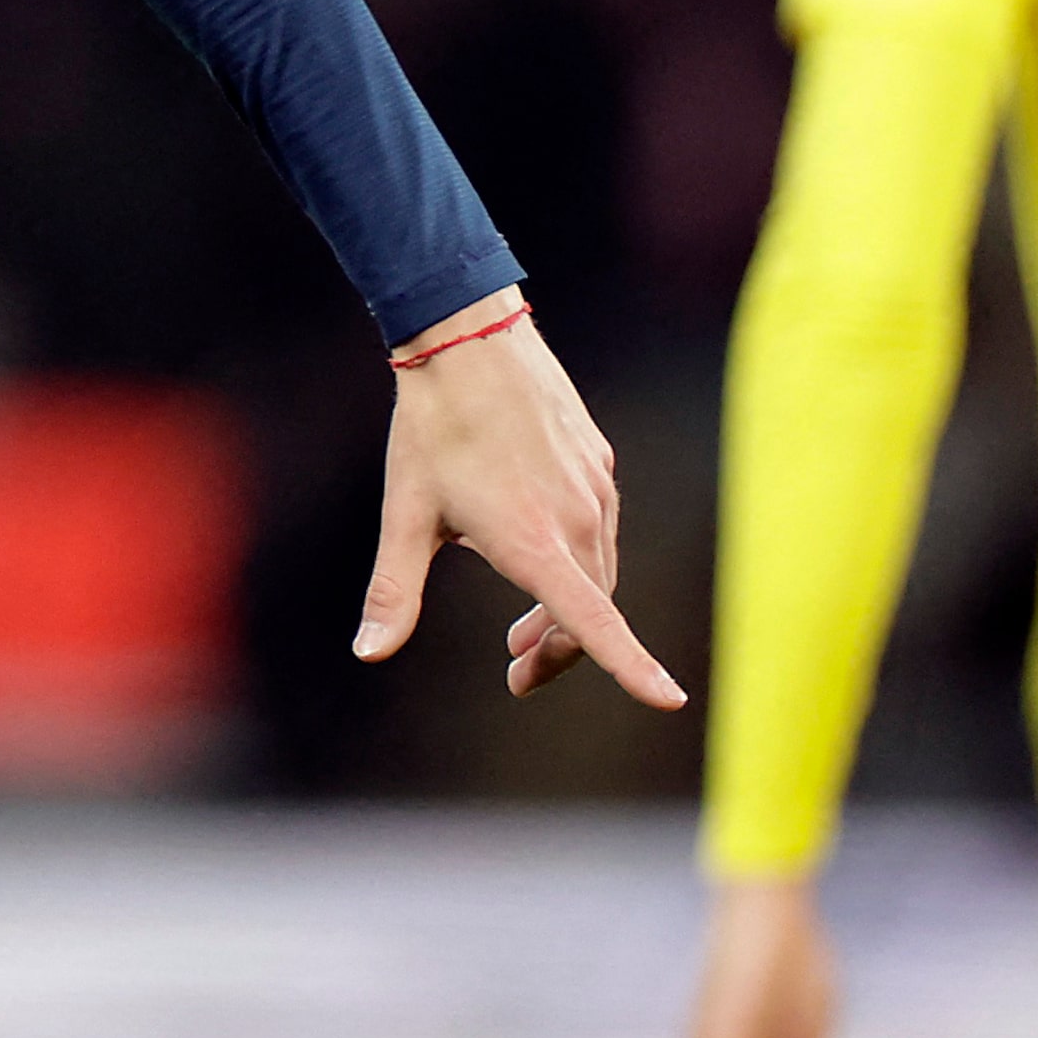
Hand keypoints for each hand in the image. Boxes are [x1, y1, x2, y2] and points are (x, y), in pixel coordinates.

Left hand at [352, 293, 687, 708]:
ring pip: (597, 570)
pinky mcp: (597, 462)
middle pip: (589, 610)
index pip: (593, 623)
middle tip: (518, 673)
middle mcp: (576, 519)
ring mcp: (594, 489)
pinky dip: (575, 562)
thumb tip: (368, 653)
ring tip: (522, 632)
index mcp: (534, 542)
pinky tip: (534, 551)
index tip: (669, 702)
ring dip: (566, 610)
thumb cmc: (430, 428)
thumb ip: (393, 591)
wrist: (466, 336)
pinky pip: (596, 528)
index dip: (632, 667)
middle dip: (558, 650)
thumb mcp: (406, 514)